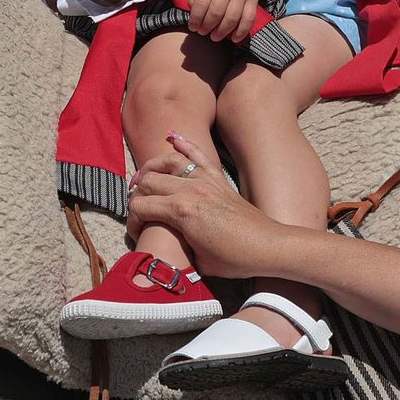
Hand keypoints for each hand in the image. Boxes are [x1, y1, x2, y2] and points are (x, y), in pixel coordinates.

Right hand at [127, 133, 283, 278]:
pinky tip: (172, 137)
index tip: (137, 233)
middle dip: (137, 195)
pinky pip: (197, 154)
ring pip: (168, 161)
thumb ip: (177, 247)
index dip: (133, 221)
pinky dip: (184, 143)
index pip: (140, 206)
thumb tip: (167, 245)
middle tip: (138, 209)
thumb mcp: (197, 262)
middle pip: (148, 181)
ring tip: (143, 178)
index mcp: (180, 212)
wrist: (267, 247)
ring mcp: (205, 180)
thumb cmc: (234, 259)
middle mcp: (190, 189)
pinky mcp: (218, 179)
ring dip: (151, 167)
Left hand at [187, 0, 259, 41]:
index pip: (201, 4)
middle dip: (207, 27)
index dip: (195, 19)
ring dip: (222, 32)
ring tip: (214, 37)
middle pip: (216, 13)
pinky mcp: (253, 0)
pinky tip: (234, 39)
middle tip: (202, 32)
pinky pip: (249, 18)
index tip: (193, 27)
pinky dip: (242, 31)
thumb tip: (193, 13)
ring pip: (232, 18)